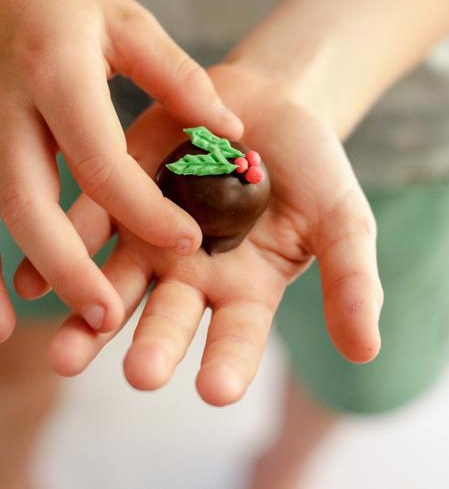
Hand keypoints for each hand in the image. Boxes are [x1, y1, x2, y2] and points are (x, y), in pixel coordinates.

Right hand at [0, 0, 241, 340]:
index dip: (143, 208)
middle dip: (67, 266)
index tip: (188, 240)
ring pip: (4, 212)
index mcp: (56, 74)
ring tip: (76, 315)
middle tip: (109, 316)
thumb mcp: (128, 20)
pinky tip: (16, 300)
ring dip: (36, 269)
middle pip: (28, 204)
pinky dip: (0, 255)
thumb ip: (177, 77)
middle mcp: (9, 110)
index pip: (99, 161)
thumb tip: (230, 131)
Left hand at [16, 64, 382, 405]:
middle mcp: (193, 274)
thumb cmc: (313, 168)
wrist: (271, 105)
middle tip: (140, 374)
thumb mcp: (342, 221)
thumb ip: (351, 280)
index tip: (216, 389)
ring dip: (91, 317)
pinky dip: (64, 249)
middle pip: (170, 317)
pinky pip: (92, 223)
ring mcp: (152, 236)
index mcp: (246, 289)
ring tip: (67, 353)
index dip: (229, 364)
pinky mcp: (123, 192)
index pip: (238, 337)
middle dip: (154, 345)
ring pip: (118, 282)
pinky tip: (36, 277)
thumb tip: (365, 350)